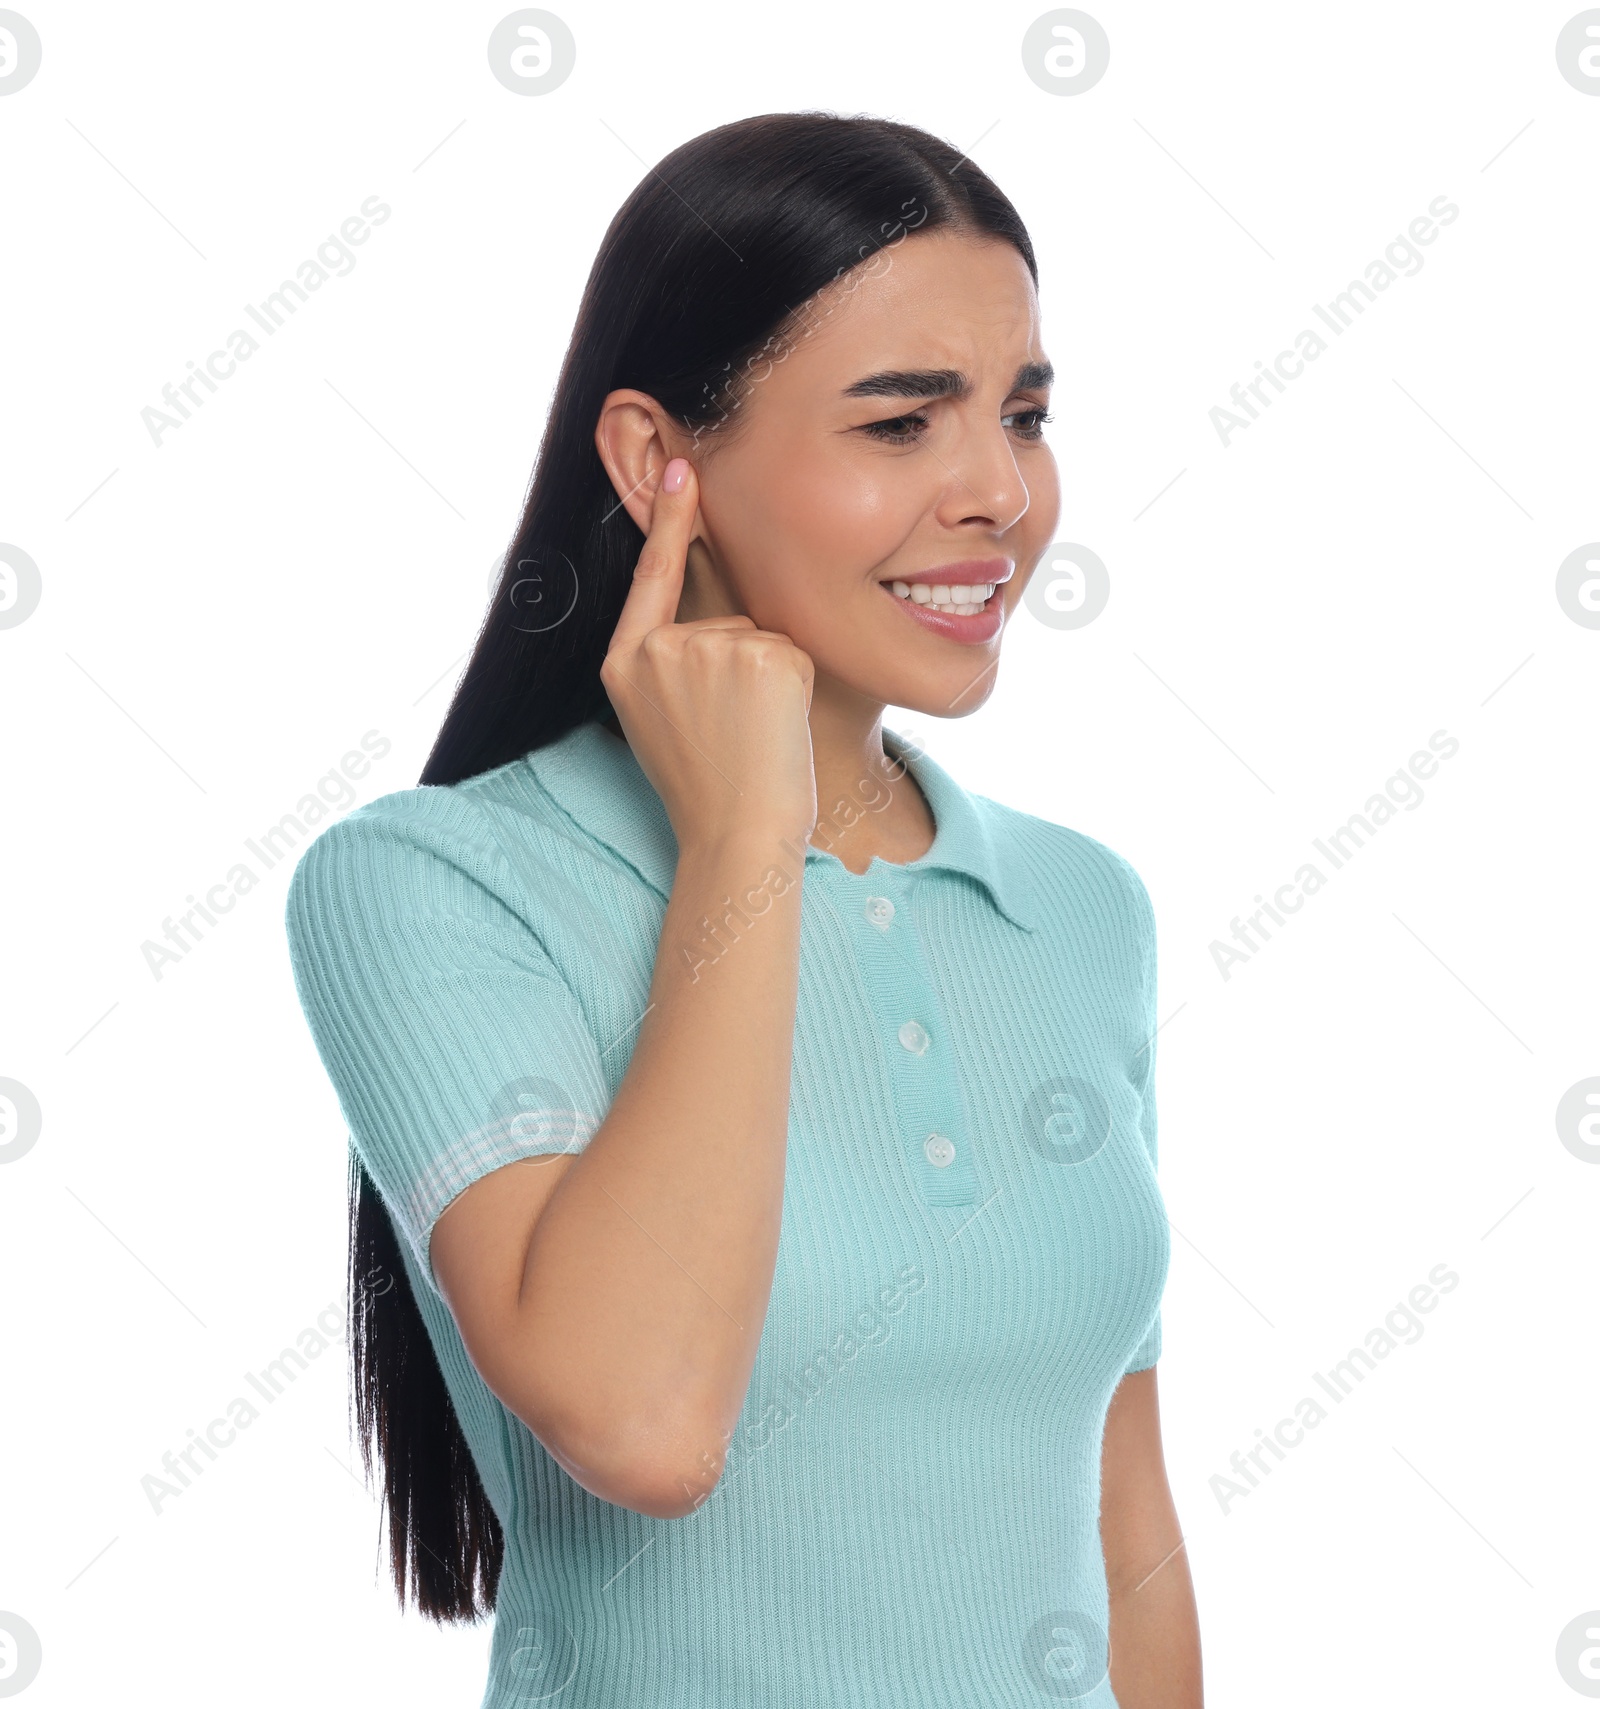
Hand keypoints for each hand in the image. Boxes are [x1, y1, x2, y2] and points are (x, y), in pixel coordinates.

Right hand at [599, 457, 817, 851]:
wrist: (737, 836)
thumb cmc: (709, 790)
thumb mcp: (663, 718)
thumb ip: (674, 661)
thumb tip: (713, 614)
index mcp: (625, 665)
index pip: (650, 577)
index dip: (666, 521)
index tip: (681, 468)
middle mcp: (657, 650)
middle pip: (722, 620)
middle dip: (742, 667)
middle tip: (734, 734)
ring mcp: (708, 649)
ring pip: (759, 637)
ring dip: (768, 680)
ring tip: (751, 735)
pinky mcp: (761, 656)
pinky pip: (791, 649)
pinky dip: (794, 685)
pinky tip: (775, 726)